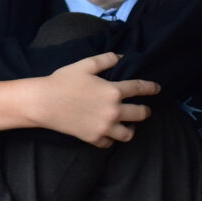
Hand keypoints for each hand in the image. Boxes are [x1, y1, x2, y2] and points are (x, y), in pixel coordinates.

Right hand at [26, 52, 157, 146]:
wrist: (44, 103)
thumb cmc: (63, 81)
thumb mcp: (85, 65)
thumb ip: (106, 60)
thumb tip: (121, 57)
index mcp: (113, 91)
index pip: (140, 88)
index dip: (151, 88)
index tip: (158, 89)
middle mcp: (113, 111)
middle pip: (140, 114)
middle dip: (145, 111)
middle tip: (145, 110)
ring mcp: (104, 127)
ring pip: (128, 134)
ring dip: (130, 129)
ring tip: (128, 125)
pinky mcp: (93, 138)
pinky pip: (109, 143)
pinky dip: (111, 139)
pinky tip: (108, 133)